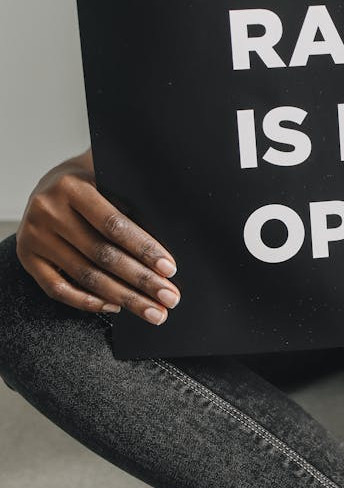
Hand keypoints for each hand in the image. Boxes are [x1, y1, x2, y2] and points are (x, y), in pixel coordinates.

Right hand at [16, 149, 180, 323]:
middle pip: (102, 255)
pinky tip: (115, 307)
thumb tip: (172, 228)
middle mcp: (48, 211)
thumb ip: (131, 196)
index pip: (114, 224)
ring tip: (152, 311)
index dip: (144, 249)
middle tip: (169, 298)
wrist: (48, 184)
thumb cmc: (89, 182)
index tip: (170, 269)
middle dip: (141, 281)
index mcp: (72, 186)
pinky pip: (58, 289)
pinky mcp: (27, 257)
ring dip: (124, 298)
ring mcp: (34, 236)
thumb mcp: (108, 176)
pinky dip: (88, 302)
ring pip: (85, 276)